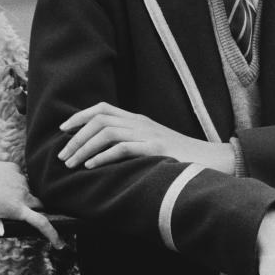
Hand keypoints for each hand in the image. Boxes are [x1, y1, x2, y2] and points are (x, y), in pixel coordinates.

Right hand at [0, 158, 61, 247]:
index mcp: (14, 169)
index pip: (22, 183)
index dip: (18, 192)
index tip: (12, 198)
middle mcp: (21, 180)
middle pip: (32, 194)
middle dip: (30, 203)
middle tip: (18, 212)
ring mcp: (21, 193)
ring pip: (35, 206)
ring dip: (32, 214)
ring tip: (29, 224)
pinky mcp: (17, 209)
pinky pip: (40, 222)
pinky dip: (52, 232)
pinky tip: (59, 244)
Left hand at [58, 102, 233, 172]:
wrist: (211, 160)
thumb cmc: (179, 157)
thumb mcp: (151, 144)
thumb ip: (131, 142)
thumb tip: (102, 153)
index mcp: (138, 119)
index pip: (103, 108)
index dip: (80, 116)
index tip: (63, 130)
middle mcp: (140, 122)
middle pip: (99, 119)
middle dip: (76, 136)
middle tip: (62, 156)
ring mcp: (148, 134)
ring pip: (106, 132)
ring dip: (83, 147)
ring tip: (71, 164)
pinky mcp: (155, 149)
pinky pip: (122, 148)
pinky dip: (102, 156)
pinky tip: (91, 166)